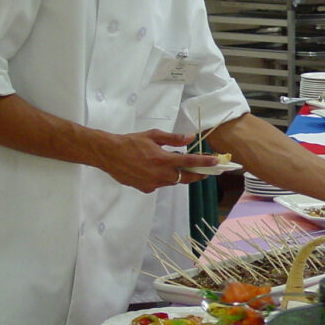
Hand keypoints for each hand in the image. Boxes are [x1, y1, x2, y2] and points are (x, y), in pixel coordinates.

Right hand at [95, 129, 216, 192]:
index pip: (189, 161)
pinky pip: (160, 184)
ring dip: (178, 175)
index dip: (204, 162)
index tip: (215, 162)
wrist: (108, 154)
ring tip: (180, 168)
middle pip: (185, 178)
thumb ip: (173, 138)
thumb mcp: (153, 135)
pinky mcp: (145, 189)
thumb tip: (190, 138)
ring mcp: (152, 183)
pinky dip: (163, 178)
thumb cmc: (130, 142)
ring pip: (172, 181)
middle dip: (197, 174)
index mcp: (162, 159)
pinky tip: (158, 171)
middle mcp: (159, 174)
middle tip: (205, 171)